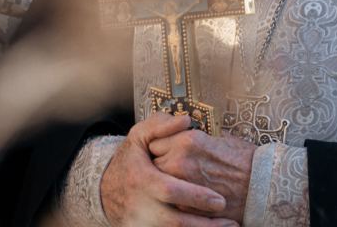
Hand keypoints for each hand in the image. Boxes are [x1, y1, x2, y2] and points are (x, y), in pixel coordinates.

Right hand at [101, 112, 236, 226]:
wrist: (105, 190)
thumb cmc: (130, 160)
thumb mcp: (139, 136)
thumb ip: (161, 125)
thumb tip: (185, 120)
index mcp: (141, 178)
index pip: (169, 190)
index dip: (195, 197)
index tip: (220, 201)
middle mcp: (139, 205)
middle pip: (174, 221)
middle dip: (203, 225)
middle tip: (230, 221)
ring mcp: (140, 222)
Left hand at [149, 127, 256, 221]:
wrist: (261, 185)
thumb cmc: (243, 160)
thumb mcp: (219, 138)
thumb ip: (194, 138)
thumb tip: (181, 135)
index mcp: (188, 140)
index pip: (156, 141)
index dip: (161, 146)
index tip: (166, 149)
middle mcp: (180, 160)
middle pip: (154, 162)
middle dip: (159, 164)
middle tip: (169, 166)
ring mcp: (182, 184)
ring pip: (159, 182)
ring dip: (165, 181)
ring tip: (176, 181)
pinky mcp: (188, 205)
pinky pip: (171, 200)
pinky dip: (175, 198)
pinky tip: (185, 195)